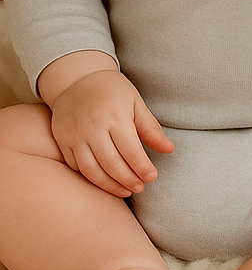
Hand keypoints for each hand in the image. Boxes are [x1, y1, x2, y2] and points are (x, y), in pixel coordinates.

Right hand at [49, 69, 173, 197]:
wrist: (78, 78)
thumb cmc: (113, 91)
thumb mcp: (136, 103)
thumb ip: (151, 128)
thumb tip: (170, 149)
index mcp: (115, 116)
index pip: (131, 150)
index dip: (142, 167)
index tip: (152, 178)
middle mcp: (93, 127)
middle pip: (111, 163)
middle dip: (128, 180)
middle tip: (140, 187)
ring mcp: (75, 134)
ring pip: (92, 169)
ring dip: (109, 185)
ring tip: (125, 191)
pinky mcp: (62, 139)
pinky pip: (76, 166)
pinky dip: (91, 177)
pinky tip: (105, 181)